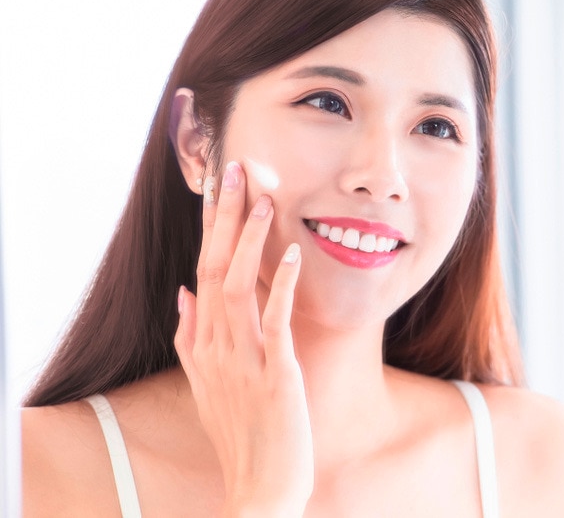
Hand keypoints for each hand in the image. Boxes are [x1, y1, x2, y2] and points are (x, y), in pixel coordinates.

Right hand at [175, 160, 313, 515]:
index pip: (201, 270)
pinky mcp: (274, 373)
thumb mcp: (204, 383)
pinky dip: (279, 285)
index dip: (210, 228)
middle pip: (213, 267)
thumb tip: (183, 295)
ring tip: (262, 197)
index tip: (217, 187)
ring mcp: (241, 359)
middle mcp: (214, 345)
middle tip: (235, 169)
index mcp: (200, 343)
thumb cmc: (240, 431)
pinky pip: (274, 321)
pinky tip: (289, 254)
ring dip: (249, 239)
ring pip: (237, 286)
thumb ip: (190, 338)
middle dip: (224, 217)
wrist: (260, 484)